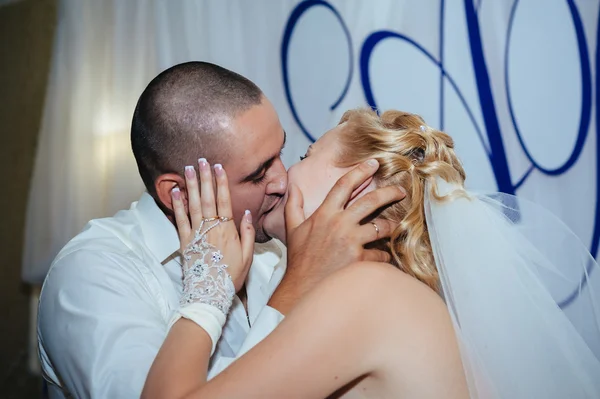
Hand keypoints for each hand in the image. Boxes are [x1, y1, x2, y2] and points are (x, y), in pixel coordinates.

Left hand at [171, 159, 254, 291]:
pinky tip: (176, 192)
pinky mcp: (184, 242)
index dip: (221, 183)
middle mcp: (211, 229)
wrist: (210, 293)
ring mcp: (196, 234)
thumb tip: (244, 213)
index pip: (224, 201)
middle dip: (205, 178)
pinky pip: (180, 220)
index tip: (219, 167)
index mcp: (228, 230)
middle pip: (207, 198)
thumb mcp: (248, 256)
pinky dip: (178, 205)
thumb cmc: (231, 276)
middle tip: (201, 161)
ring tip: (188, 169)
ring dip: (191, 186)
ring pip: (193, 205)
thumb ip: (247, 233)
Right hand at [268, 159, 405, 313]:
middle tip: (400, 190)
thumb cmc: (300, 260)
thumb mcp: (292, 229)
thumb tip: (293, 187)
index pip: (344, 185)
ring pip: (381, 227)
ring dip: (390, 226)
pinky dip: (383, 255)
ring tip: (394, 227)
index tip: (374, 163)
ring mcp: (350, 241)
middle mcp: (339, 224)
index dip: (360, 171)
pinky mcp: (359, 259)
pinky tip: (382, 257)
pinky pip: (380, 254)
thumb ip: (294, 205)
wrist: (302, 287)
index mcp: (324, 214)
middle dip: (389, 192)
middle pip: (370, 201)